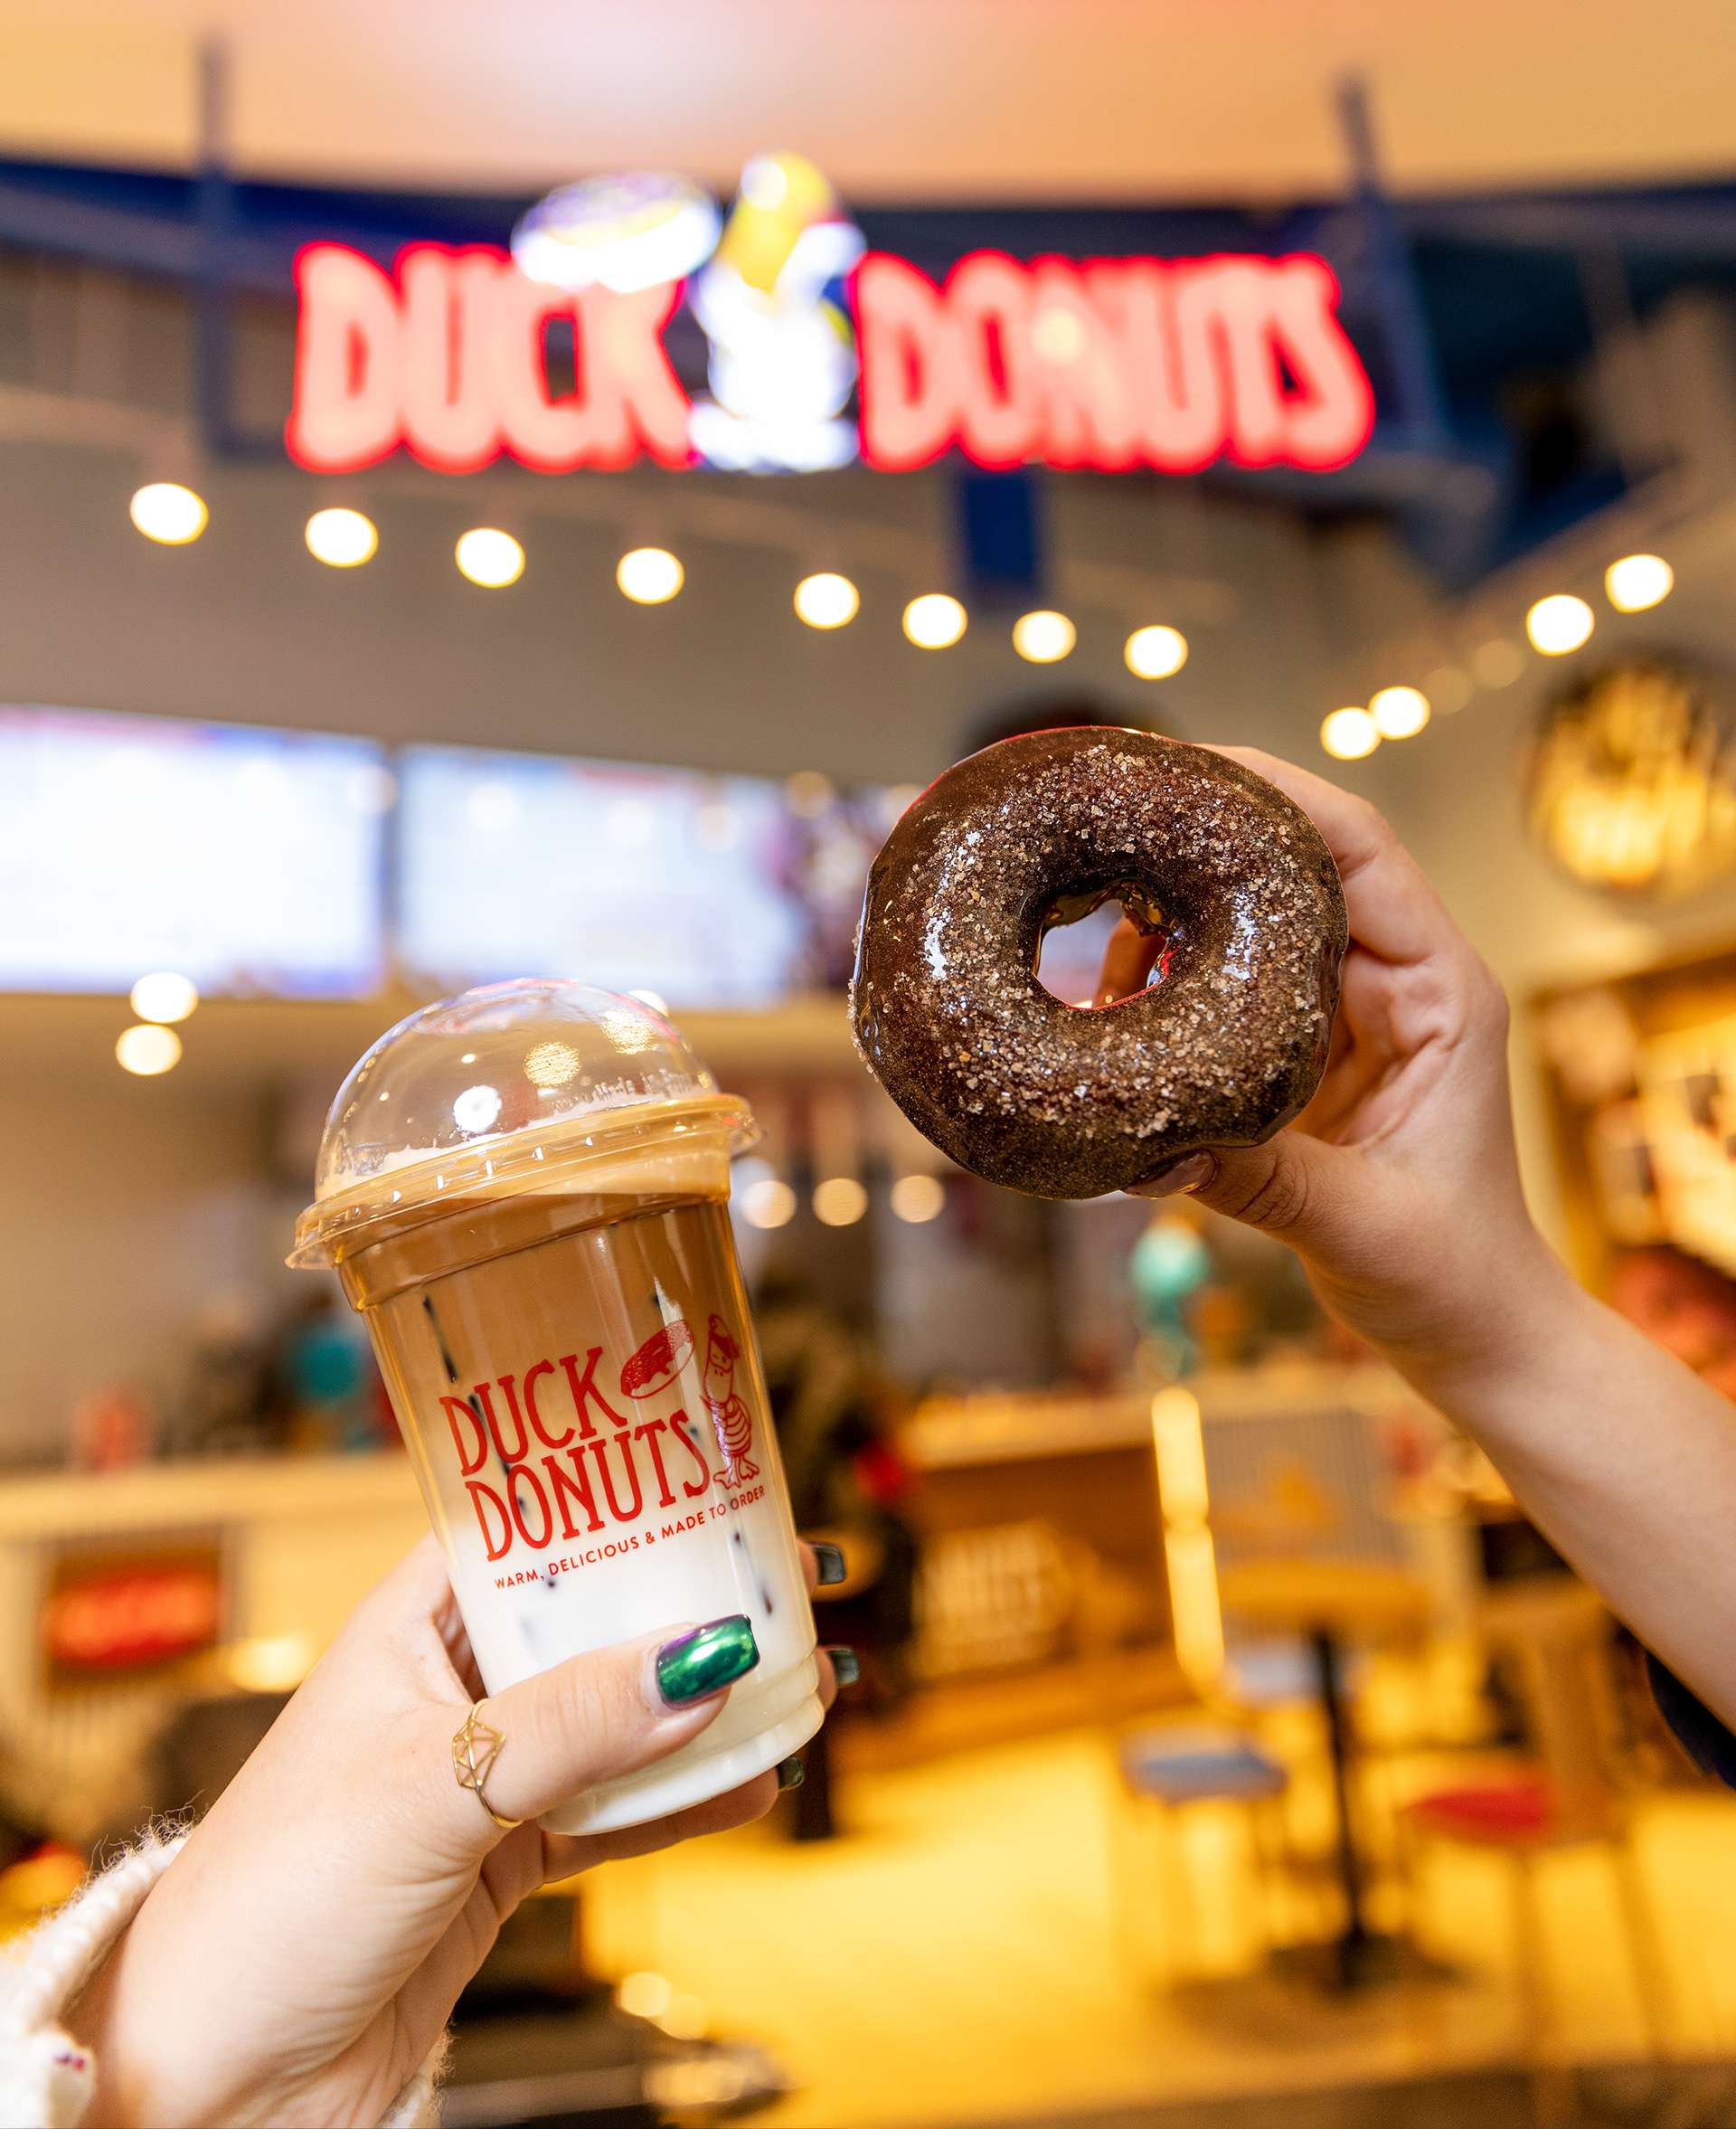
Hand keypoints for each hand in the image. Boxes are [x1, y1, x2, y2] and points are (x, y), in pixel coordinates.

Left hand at [73, 1536, 842, 2127]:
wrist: (213, 2082)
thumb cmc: (269, 1904)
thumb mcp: (427, 1789)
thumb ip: (569, 1725)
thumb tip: (702, 1657)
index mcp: (409, 1626)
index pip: (529, 1526)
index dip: (620, 1496)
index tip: (718, 1476)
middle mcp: (451, 1688)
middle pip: (592, 1620)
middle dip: (687, 1603)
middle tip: (790, 1577)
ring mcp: (482, 1776)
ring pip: (617, 1717)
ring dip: (702, 1704)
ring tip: (799, 1673)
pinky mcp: (504, 1860)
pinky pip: (616, 1811)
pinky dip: (685, 1800)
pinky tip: (752, 1781)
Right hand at [1098, 746, 1566, 1388]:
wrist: (1476, 1334)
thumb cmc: (1453, 1276)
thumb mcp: (1363, 1226)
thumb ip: (1260, 1180)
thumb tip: (1146, 1148)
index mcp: (1440, 993)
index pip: (1358, 850)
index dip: (1277, 793)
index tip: (1188, 766)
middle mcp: (1397, 984)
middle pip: (1297, 868)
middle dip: (1203, 843)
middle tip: (1108, 832)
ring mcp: (1349, 1017)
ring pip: (1253, 927)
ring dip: (1176, 922)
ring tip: (1099, 945)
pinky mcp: (1306, 1059)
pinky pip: (1231, 992)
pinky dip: (1172, 985)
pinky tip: (1117, 1003)